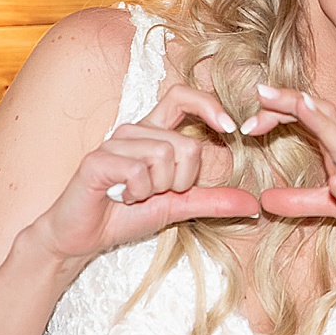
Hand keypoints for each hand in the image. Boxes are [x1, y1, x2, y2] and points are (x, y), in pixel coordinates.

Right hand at [31, 82, 262, 275]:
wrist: (82, 237)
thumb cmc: (125, 215)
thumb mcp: (177, 208)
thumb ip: (212, 201)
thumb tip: (253, 203)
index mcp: (152, 134)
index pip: (182, 96)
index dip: (209, 106)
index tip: (231, 129)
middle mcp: (134, 131)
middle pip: (184, 144)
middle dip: (182, 180)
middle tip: (158, 193)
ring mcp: (114, 143)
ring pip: (163, 156)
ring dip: (157, 188)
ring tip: (136, 196)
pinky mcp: (98, 160)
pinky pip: (139, 171)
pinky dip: (138, 193)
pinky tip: (122, 198)